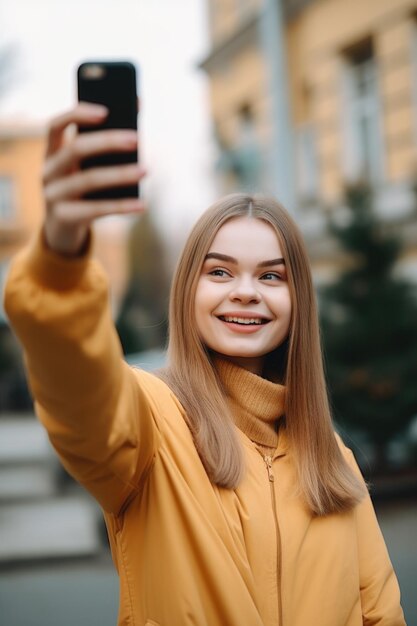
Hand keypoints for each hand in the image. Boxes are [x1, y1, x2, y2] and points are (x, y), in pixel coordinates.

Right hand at [42, 103, 145, 255]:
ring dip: (120, 174)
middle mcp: (48, 171)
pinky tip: (142, 204)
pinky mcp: (64, 218)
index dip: (77, 114)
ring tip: (145, 170)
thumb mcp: (84, 170)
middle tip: (137, 139)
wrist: (62, 230)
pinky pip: (96, 210)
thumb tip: (136, 124)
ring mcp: (52, 195)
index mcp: (51, 153)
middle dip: (107, 141)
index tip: (105, 111)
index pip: (55, 125)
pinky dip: (122, 206)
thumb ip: (103, 149)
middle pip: (76, 149)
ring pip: (88, 179)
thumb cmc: (81, 192)